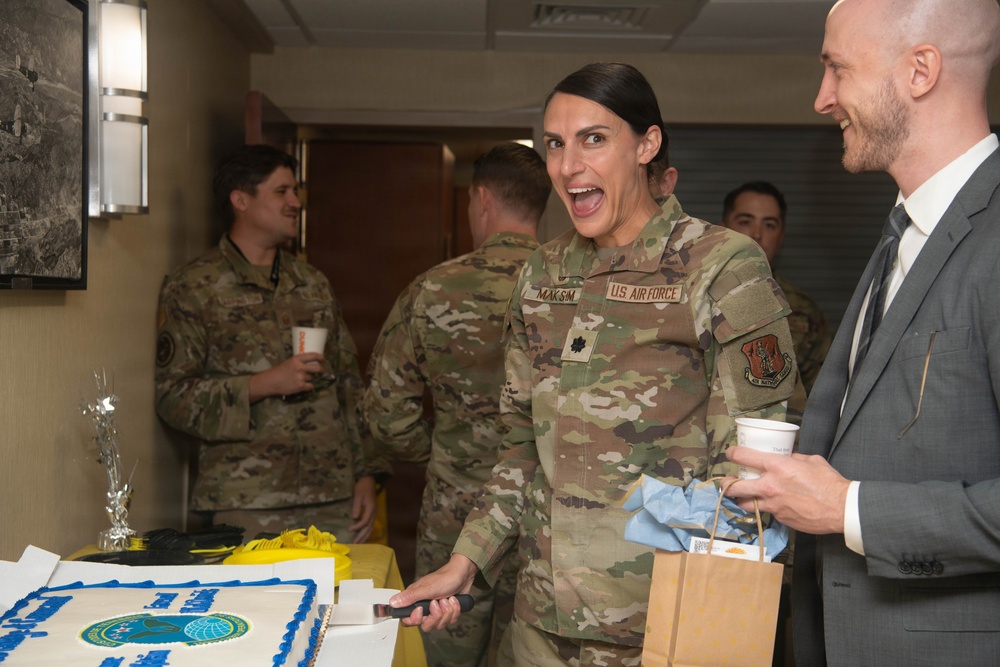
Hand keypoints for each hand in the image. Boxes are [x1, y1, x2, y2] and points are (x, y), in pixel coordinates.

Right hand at [249, 353, 323, 401]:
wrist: (271, 381)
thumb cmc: (279, 371)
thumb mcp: (289, 362)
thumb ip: (299, 362)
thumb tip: (310, 363)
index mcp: (297, 359)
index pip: (313, 356)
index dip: (320, 357)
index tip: (323, 359)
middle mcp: (300, 367)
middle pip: (318, 368)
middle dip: (321, 370)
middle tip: (321, 371)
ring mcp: (301, 377)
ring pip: (312, 378)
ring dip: (310, 379)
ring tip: (302, 379)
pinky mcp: (300, 386)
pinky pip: (311, 386)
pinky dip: (309, 386)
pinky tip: (304, 385)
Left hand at [348, 475, 376, 542]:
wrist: (369, 480)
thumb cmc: (362, 486)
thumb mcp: (358, 494)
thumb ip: (357, 506)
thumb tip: (354, 517)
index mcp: (371, 508)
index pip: (364, 522)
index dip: (356, 527)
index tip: (348, 529)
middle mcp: (374, 512)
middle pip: (369, 528)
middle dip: (361, 536)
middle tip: (354, 544)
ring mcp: (374, 513)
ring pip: (370, 528)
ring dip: (365, 536)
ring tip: (358, 543)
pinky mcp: (372, 513)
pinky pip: (370, 525)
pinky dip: (366, 532)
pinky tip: (362, 535)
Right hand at [389, 554, 476, 631]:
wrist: (463, 574)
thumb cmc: (444, 577)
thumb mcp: (426, 588)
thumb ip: (409, 597)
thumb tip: (392, 603)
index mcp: (416, 601)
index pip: (408, 620)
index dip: (415, 619)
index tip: (421, 610)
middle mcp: (425, 607)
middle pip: (425, 625)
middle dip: (435, 616)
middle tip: (438, 602)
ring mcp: (437, 611)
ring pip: (439, 624)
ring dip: (446, 611)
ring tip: (447, 599)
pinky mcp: (448, 612)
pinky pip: (450, 621)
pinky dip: (454, 610)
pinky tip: (454, 600)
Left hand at [723, 446, 850, 534]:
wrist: (842, 508)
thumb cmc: (829, 482)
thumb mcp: (810, 460)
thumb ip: (793, 458)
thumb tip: (787, 458)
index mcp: (776, 466)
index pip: (743, 457)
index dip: (732, 454)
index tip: (730, 454)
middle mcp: (770, 486)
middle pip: (735, 487)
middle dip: (727, 484)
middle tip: (726, 483)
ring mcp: (773, 505)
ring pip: (745, 504)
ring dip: (742, 500)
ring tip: (744, 496)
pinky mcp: (780, 519)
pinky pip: (767, 512)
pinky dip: (767, 508)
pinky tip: (774, 505)